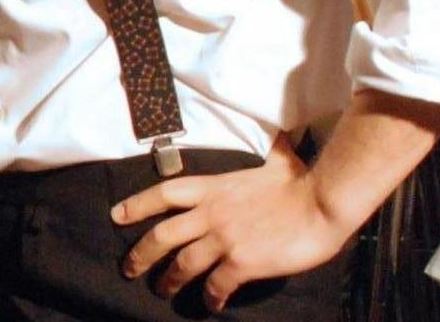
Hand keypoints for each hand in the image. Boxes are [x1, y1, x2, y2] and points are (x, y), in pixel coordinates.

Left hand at [109, 135, 347, 312]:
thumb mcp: (278, 160)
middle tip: (129, 268)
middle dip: (141, 253)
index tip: (118, 214)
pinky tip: (211, 302)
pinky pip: (215, 285)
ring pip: (183, 263)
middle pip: (163, 234)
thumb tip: (283, 138)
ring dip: (169, 280)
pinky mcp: (242, 262)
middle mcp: (212, 212)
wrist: (321, 203)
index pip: (165, 192)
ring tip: (162, 290)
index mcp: (215, 186)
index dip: (138, 203)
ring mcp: (225, 238)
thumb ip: (271, 153)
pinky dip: (209, 297)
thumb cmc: (301, 181)